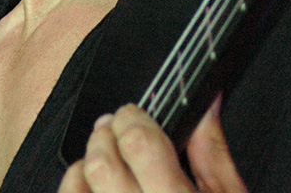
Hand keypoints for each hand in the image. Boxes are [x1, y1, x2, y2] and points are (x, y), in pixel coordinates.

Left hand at [59, 96, 247, 192]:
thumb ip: (213, 154)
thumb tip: (206, 106)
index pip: (140, 143)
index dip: (133, 116)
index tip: (133, 113)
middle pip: (102, 164)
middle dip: (105, 135)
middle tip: (114, 128)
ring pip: (76, 191)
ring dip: (84, 166)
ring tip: (97, 159)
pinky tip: (88, 191)